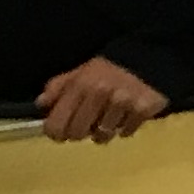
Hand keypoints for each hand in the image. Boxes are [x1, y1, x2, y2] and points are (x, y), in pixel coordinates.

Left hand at [35, 55, 165, 144]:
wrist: (153, 57)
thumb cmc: (111, 68)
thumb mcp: (81, 71)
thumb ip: (58, 86)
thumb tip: (41, 104)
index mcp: (81, 84)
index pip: (56, 125)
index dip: (57, 132)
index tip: (63, 130)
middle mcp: (100, 93)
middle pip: (78, 134)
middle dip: (81, 132)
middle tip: (88, 124)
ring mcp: (123, 102)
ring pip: (103, 136)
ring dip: (104, 132)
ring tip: (109, 119)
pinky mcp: (144, 109)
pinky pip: (125, 133)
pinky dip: (124, 128)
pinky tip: (126, 116)